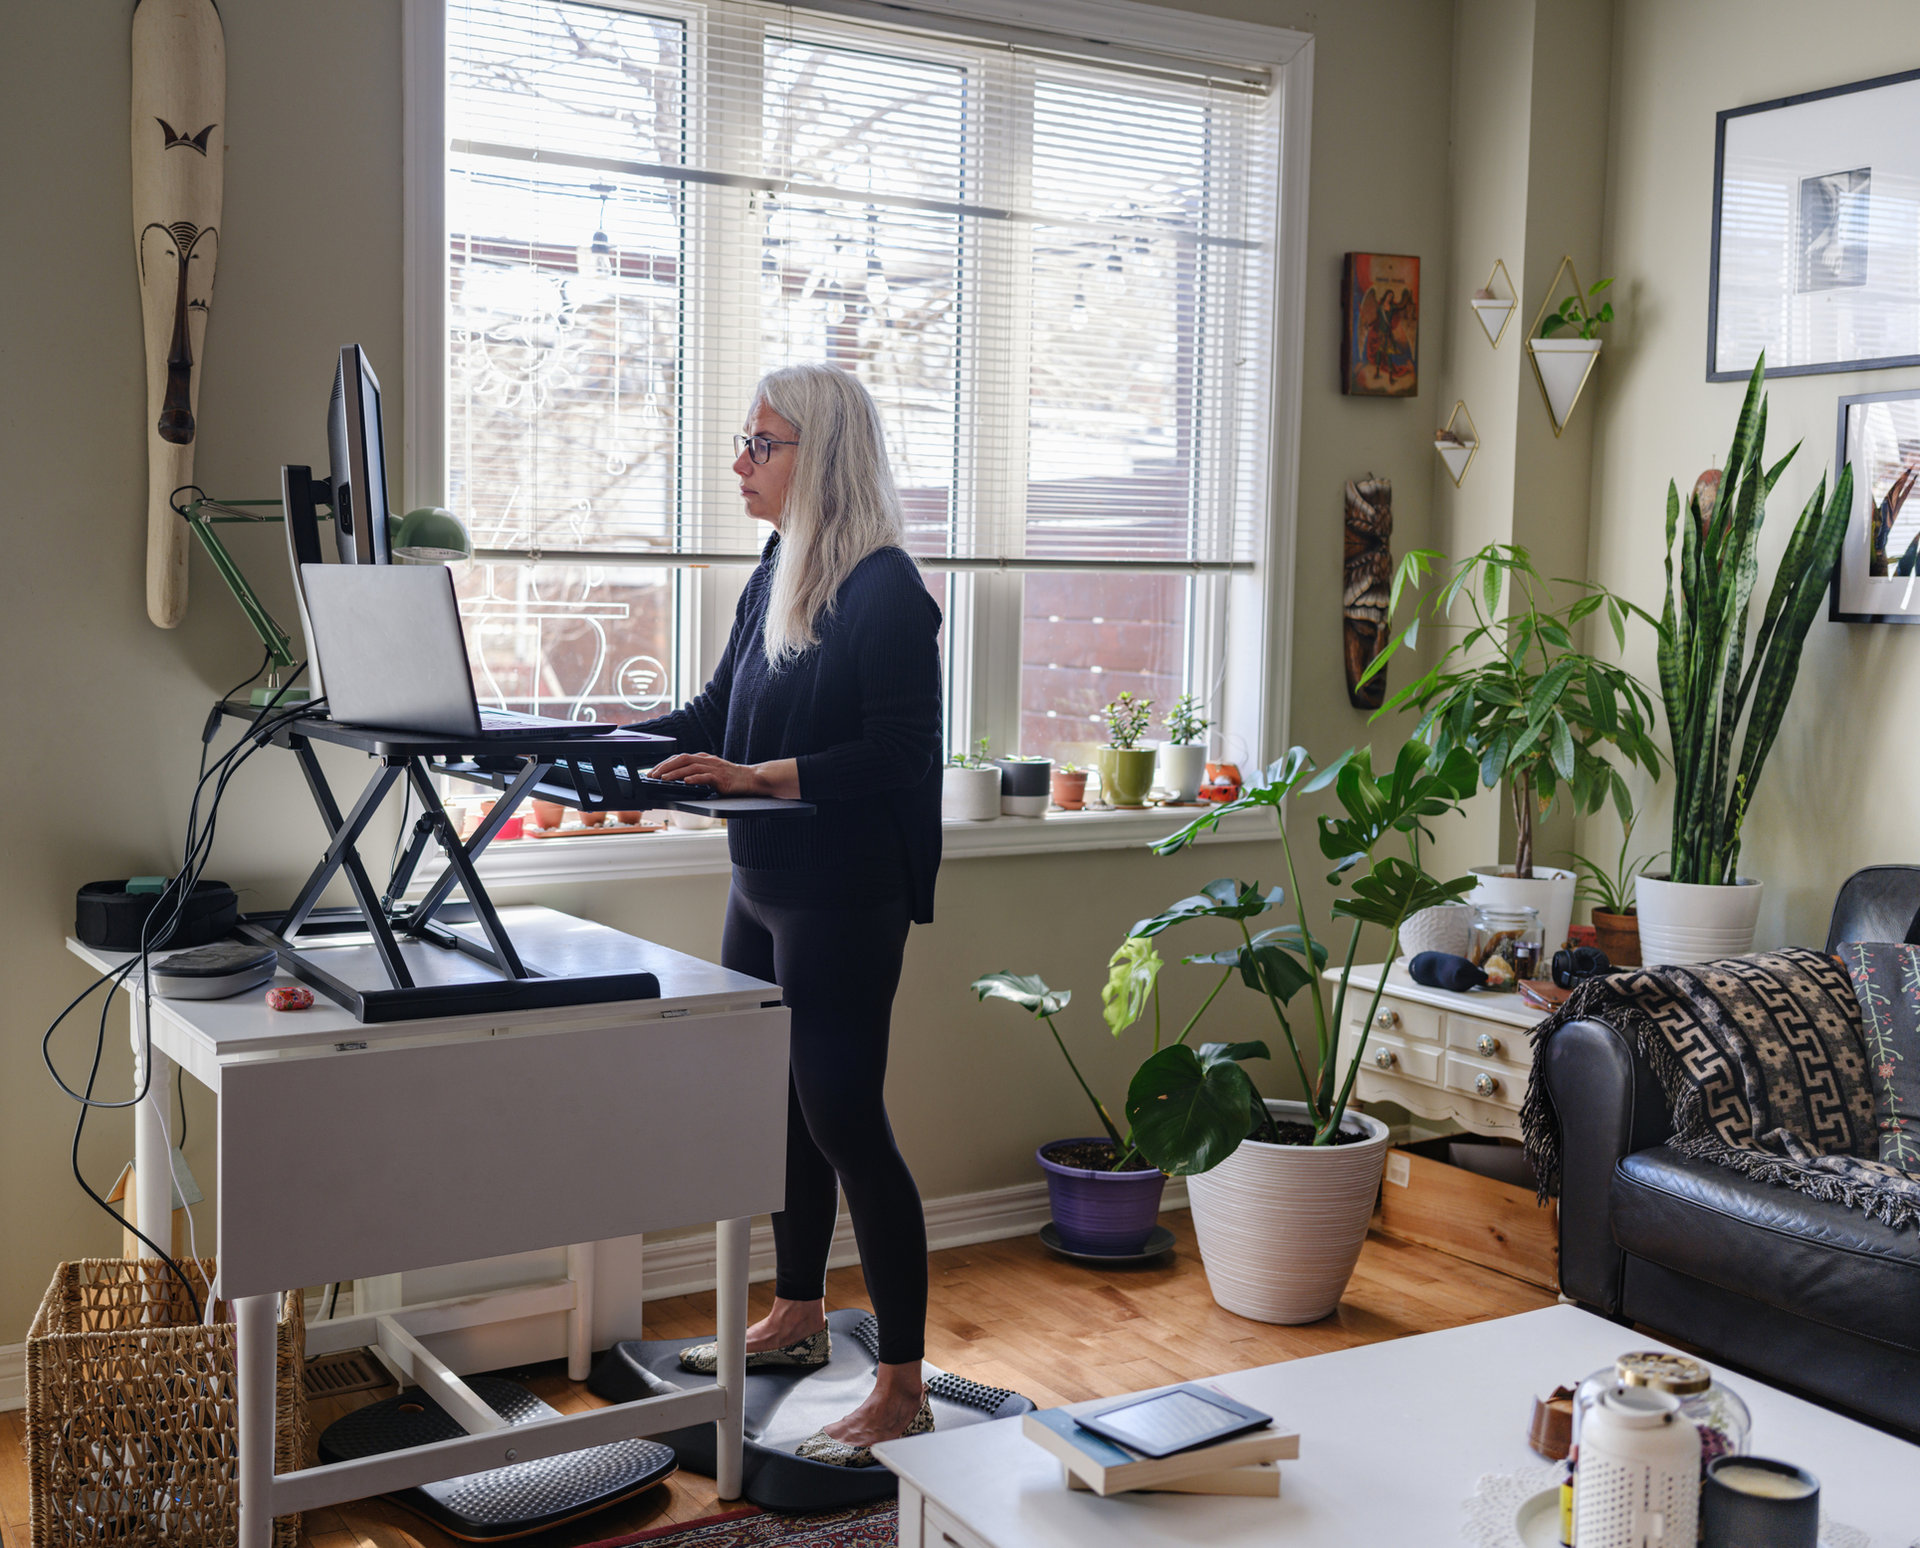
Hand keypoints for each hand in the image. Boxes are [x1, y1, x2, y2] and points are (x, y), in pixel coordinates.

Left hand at [650, 753, 767, 795]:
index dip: (665, 763)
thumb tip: (679, 779)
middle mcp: (707, 760)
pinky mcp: (721, 778)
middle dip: (665, 766)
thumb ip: (697, 772)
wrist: (751, 778)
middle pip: (682, 759)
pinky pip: (706, 777)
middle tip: (653, 775)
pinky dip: (695, 778)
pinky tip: (686, 781)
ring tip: (664, 779)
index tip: (653, 771)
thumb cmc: (731, 778)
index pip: (679, 757)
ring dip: (675, 773)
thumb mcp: (711, 772)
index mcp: (703, 758)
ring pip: (691, 767)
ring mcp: (714, 768)